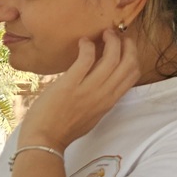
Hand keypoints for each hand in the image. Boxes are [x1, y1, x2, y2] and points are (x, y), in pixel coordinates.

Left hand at [16, 28, 139, 151]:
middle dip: (126, 44)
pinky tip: (83, 42)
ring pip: (112, 58)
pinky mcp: (69, 85)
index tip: (123, 46)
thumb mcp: (90, 115)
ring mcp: (87, 90)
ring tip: (102, 34)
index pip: (133, 74)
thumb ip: (98, 99)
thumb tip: (99, 81)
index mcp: (109, 102)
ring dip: (110, 40)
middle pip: (128, 63)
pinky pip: (86, 59)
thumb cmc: (62, 130)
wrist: (44, 142)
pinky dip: (87, 46)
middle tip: (115, 35)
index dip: (132, 55)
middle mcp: (103, 95)